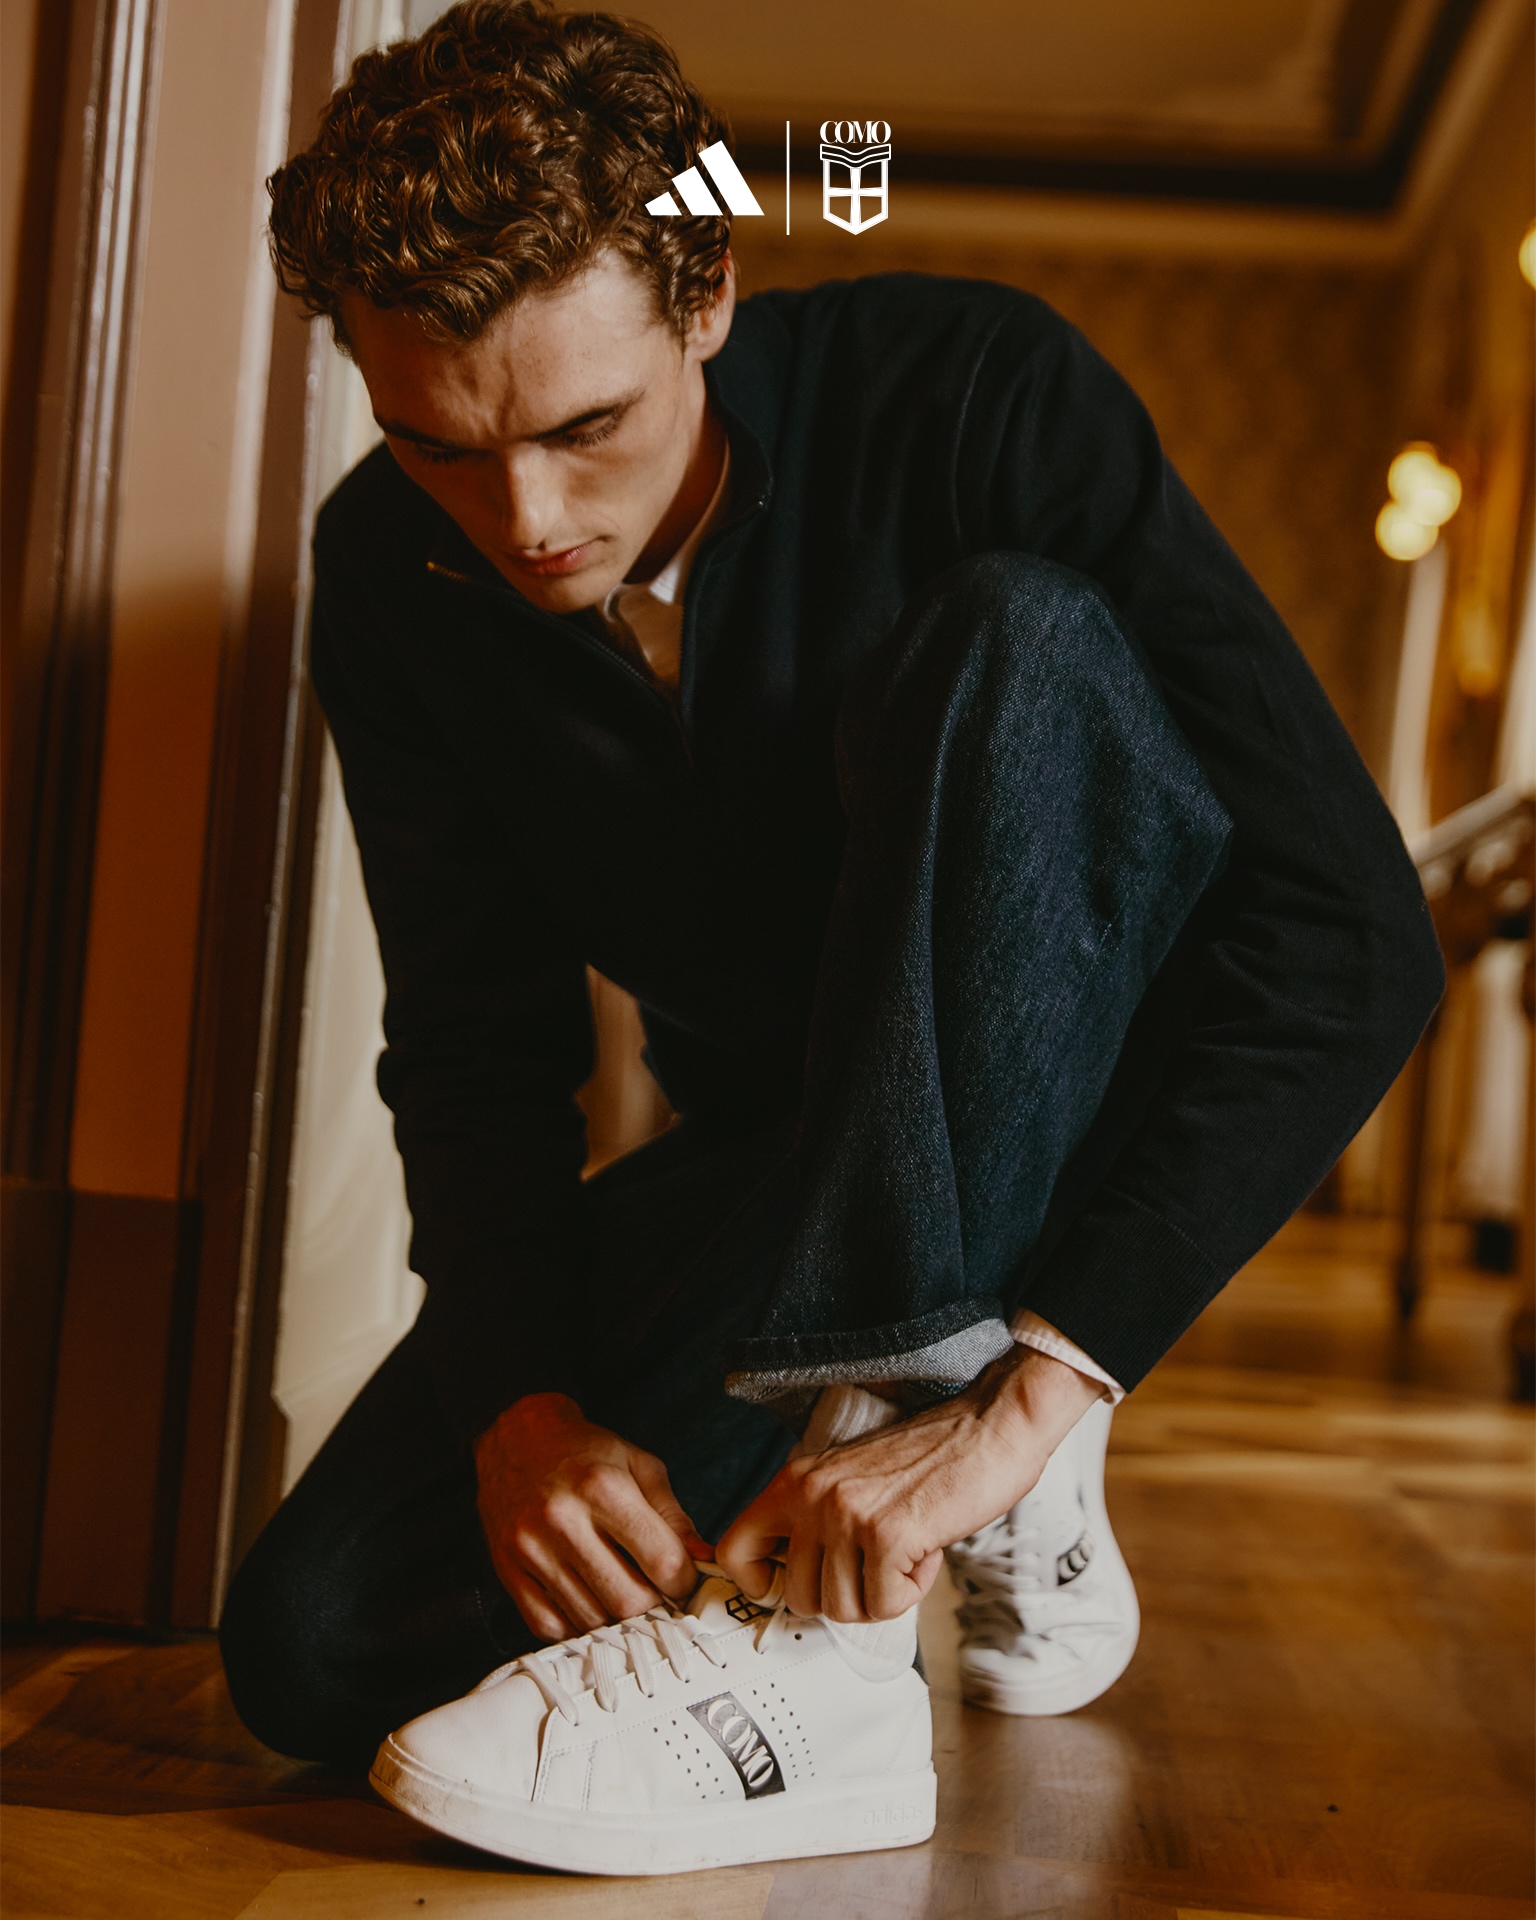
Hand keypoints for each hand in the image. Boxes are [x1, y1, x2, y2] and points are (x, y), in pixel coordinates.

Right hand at [474, 1393, 712, 1641]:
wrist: (516, 1440)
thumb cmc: (585, 1452)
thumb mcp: (639, 1465)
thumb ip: (674, 1515)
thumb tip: (703, 1559)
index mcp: (602, 1487)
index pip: (661, 1560)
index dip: (684, 1580)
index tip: (684, 1580)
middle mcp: (562, 1518)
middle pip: (626, 1600)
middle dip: (652, 1605)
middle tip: (655, 1592)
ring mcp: (530, 1548)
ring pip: (590, 1619)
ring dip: (616, 1619)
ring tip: (622, 1592)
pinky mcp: (508, 1570)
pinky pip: (549, 1626)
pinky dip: (577, 1626)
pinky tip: (588, 1601)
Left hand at [717, 1347, 1102, 1621]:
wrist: (987, 1428)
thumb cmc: (929, 1458)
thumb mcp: (849, 1477)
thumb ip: (816, 1519)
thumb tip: (796, 1581)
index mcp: (796, 1480)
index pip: (734, 1548)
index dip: (758, 1581)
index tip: (789, 1584)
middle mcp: (812, 1495)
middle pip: (798, 1597)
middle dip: (844, 1596)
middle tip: (876, 1566)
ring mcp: (847, 1515)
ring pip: (843, 1609)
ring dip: (882, 1594)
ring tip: (904, 1549)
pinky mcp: (887, 1536)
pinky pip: (884, 1606)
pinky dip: (911, 1591)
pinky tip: (924, 1551)